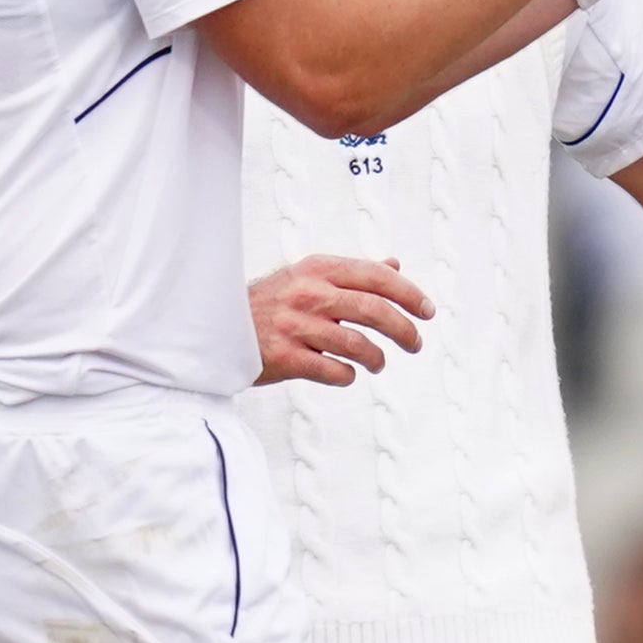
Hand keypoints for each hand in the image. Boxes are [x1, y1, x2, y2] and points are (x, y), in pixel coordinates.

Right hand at [248, 255, 434, 386]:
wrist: (215, 326)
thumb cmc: (270, 301)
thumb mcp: (308, 275)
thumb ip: (352, 273)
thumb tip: (395, 266)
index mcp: (318, 268)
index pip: (376, 277)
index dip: (408, 294)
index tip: (428, 311)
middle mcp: (308, 293)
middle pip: (374, 310)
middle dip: (404, 330)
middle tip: (416, 343)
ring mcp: (295, 325)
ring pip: (357, 344)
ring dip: (377, 357)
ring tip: (380, 362)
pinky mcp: (284, 357)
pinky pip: (333, 371)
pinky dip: (348, 375)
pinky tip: (348, 374)